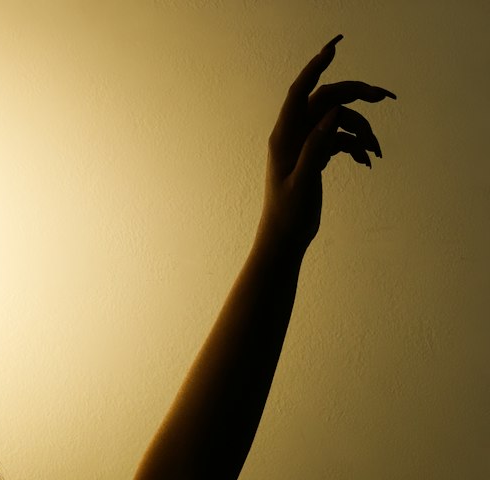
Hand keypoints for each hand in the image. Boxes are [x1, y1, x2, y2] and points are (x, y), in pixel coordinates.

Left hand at [257, 35, 396, 253]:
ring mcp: (306, 145)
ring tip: (376, 151)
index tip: (334, 49)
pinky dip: (356, 146)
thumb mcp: (302, 181)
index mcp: (284, 136)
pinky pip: (340, 140)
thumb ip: (316, 146)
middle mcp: (294, 135)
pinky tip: (368, 161)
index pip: (299, 92)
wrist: (285, 240)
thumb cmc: (287, 215)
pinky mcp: (315, 156)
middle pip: (327, 102)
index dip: (316, 68)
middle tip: (383, 96)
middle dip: (355, 96)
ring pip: (338, 121)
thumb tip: (333, 112)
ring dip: (361, 130)